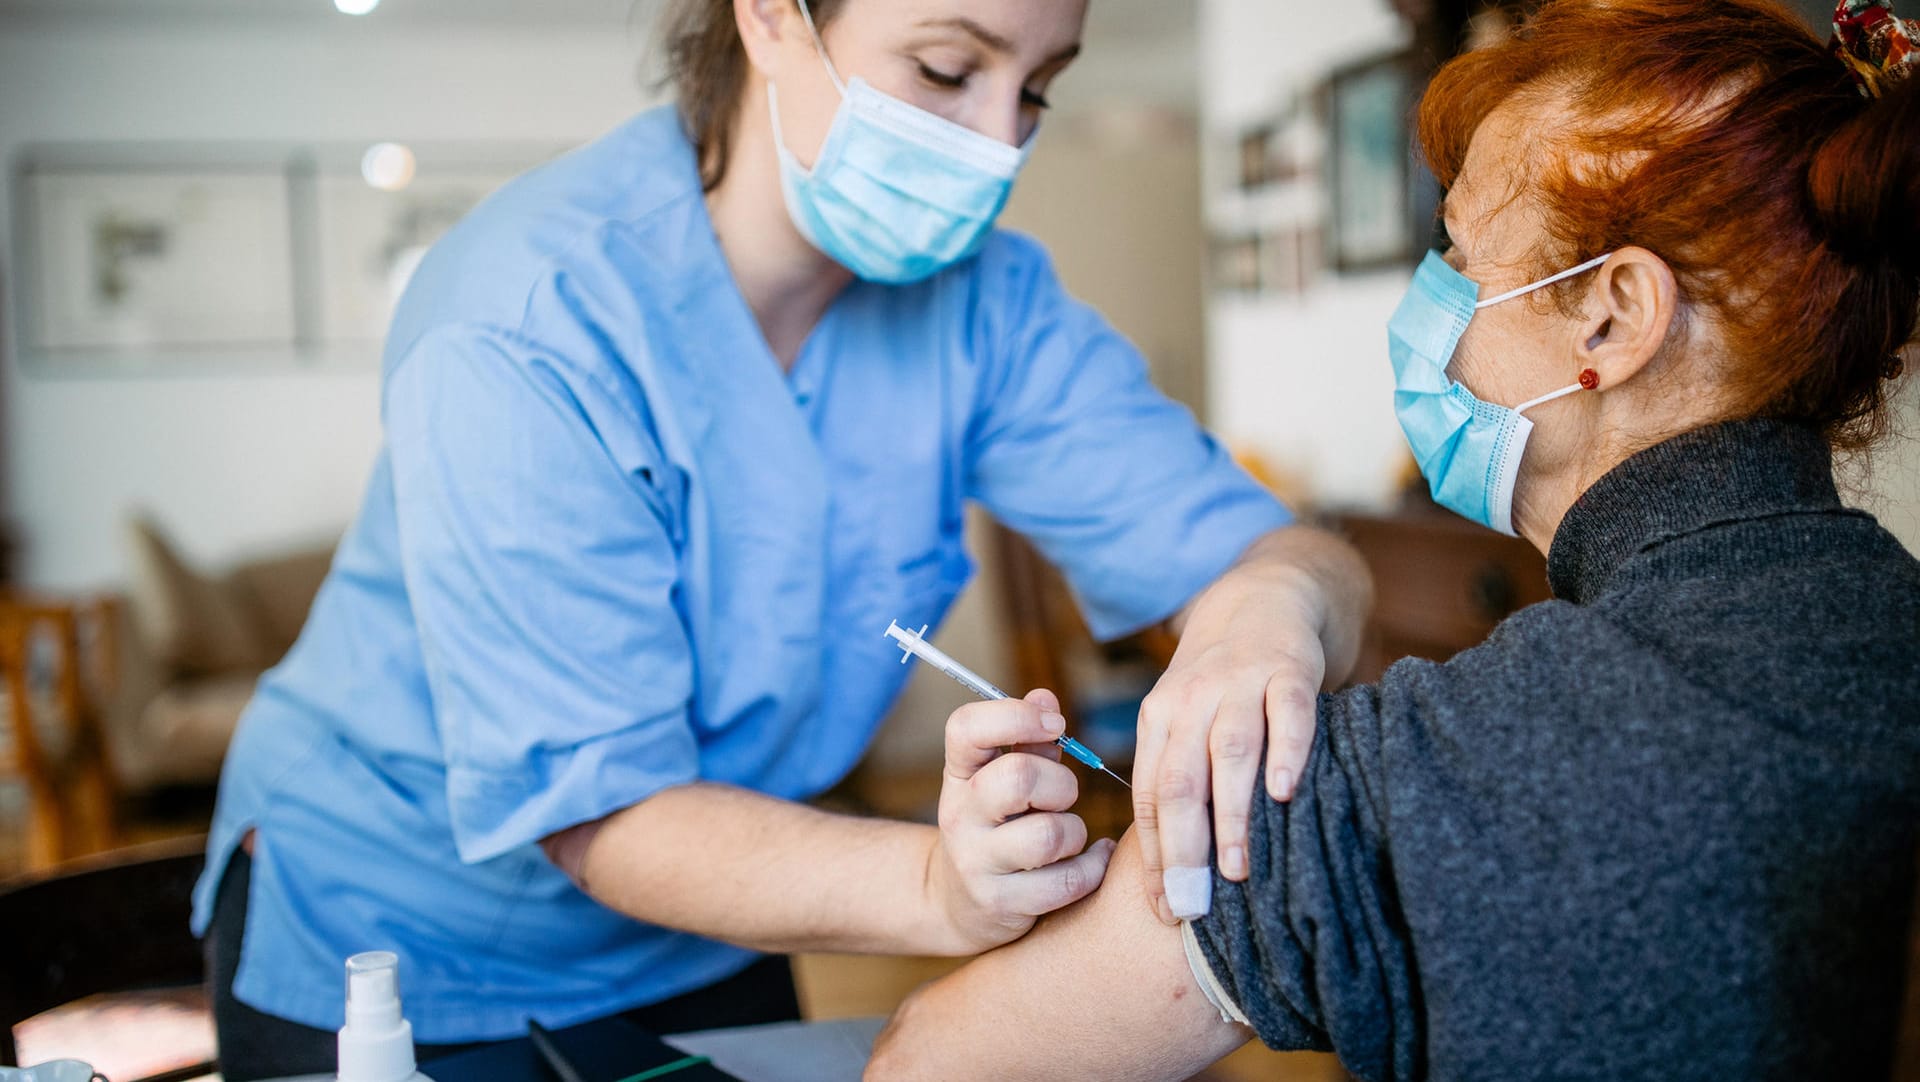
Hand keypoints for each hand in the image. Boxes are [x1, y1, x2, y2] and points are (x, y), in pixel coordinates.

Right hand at [926, 688, 1117, 953]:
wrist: (958, 902)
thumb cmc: (996, 826)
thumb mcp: (999, 779)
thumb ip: (1027, 740)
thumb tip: (1045, 697)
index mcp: (959, 774)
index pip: (967, 728)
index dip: (1016, 715)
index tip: (1055, 724)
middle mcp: (959, 815)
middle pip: (1018, 778)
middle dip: (1060, 784)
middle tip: (1062, 798)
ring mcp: (976, 862)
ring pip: (1049, 835)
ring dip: (1075, 832)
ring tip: (1069, 837)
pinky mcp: (1001, 903)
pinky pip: (1068, 881)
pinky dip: (1092, 867)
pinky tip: (1091, 860)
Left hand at [1134, 566, 1344, 923]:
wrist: (1262, 597)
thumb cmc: (1220, 682)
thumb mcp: (1183, 719)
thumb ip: (1180, 778)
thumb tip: (1174, 868)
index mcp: (1159, 719)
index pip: (1149, 795)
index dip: (1153, 856)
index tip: (1161, 909)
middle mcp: (1192, 700)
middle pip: (1180, 780)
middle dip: (1183, 849)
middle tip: (1191, 907)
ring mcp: (1241, 682)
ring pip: (1230, 752)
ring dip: (1231, 814)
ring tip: (1236, 871)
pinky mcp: (1289, 668)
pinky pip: (1288, 713)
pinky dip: (1287, 753)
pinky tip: (1285, 794)